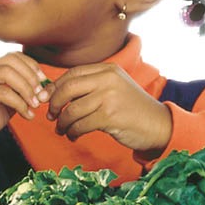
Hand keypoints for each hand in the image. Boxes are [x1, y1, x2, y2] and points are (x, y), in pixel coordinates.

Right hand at [0, 52, 50, 199]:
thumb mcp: (8, 104)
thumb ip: (22, 94)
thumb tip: (44, 89)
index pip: (14, 56)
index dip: (32, 67)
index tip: (44, 83)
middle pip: (11, 60)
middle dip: (31, 77)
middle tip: (41, 95)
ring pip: (7, 73)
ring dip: (26, 89)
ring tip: (35, 105)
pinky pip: (3, 92)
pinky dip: (19, 103)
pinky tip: (27, 115)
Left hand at [46, 63, 172, 153]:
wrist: (159, 126)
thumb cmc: (132, 108)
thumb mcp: (114, 88)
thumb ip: (90, 86)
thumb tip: (54, 91)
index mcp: (107, 69)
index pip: (72, 74)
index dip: (55, 86)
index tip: (45, 97)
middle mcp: (108, 80)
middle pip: (68, 88)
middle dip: (54, 102)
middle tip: (50, 114)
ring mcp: (109, 97)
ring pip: (73, 109)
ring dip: (63, 122)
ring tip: (61, 129)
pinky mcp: (111, 117)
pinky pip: (81, 124)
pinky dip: (73, 131)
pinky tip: (73, 135)